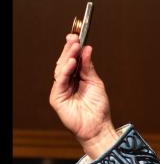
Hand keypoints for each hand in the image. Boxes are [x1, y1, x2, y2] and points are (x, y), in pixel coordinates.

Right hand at [49, 33, 117, 157]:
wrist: (98, 126)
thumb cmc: (98, 107)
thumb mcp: (96, 83)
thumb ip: (89, 67)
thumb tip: (87, 49)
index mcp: (76, 78)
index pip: (72, 60)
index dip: (72, 48)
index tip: (76, 36)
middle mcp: (67, 82)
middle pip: (65, 62)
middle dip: (69, 50)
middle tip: (74, 38)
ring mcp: (61, 89)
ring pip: (61, 69)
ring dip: (68, 57)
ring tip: (74, 47)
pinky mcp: (57, 98)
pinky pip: (60, 81)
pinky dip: (65, 71)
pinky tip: (72, 63)